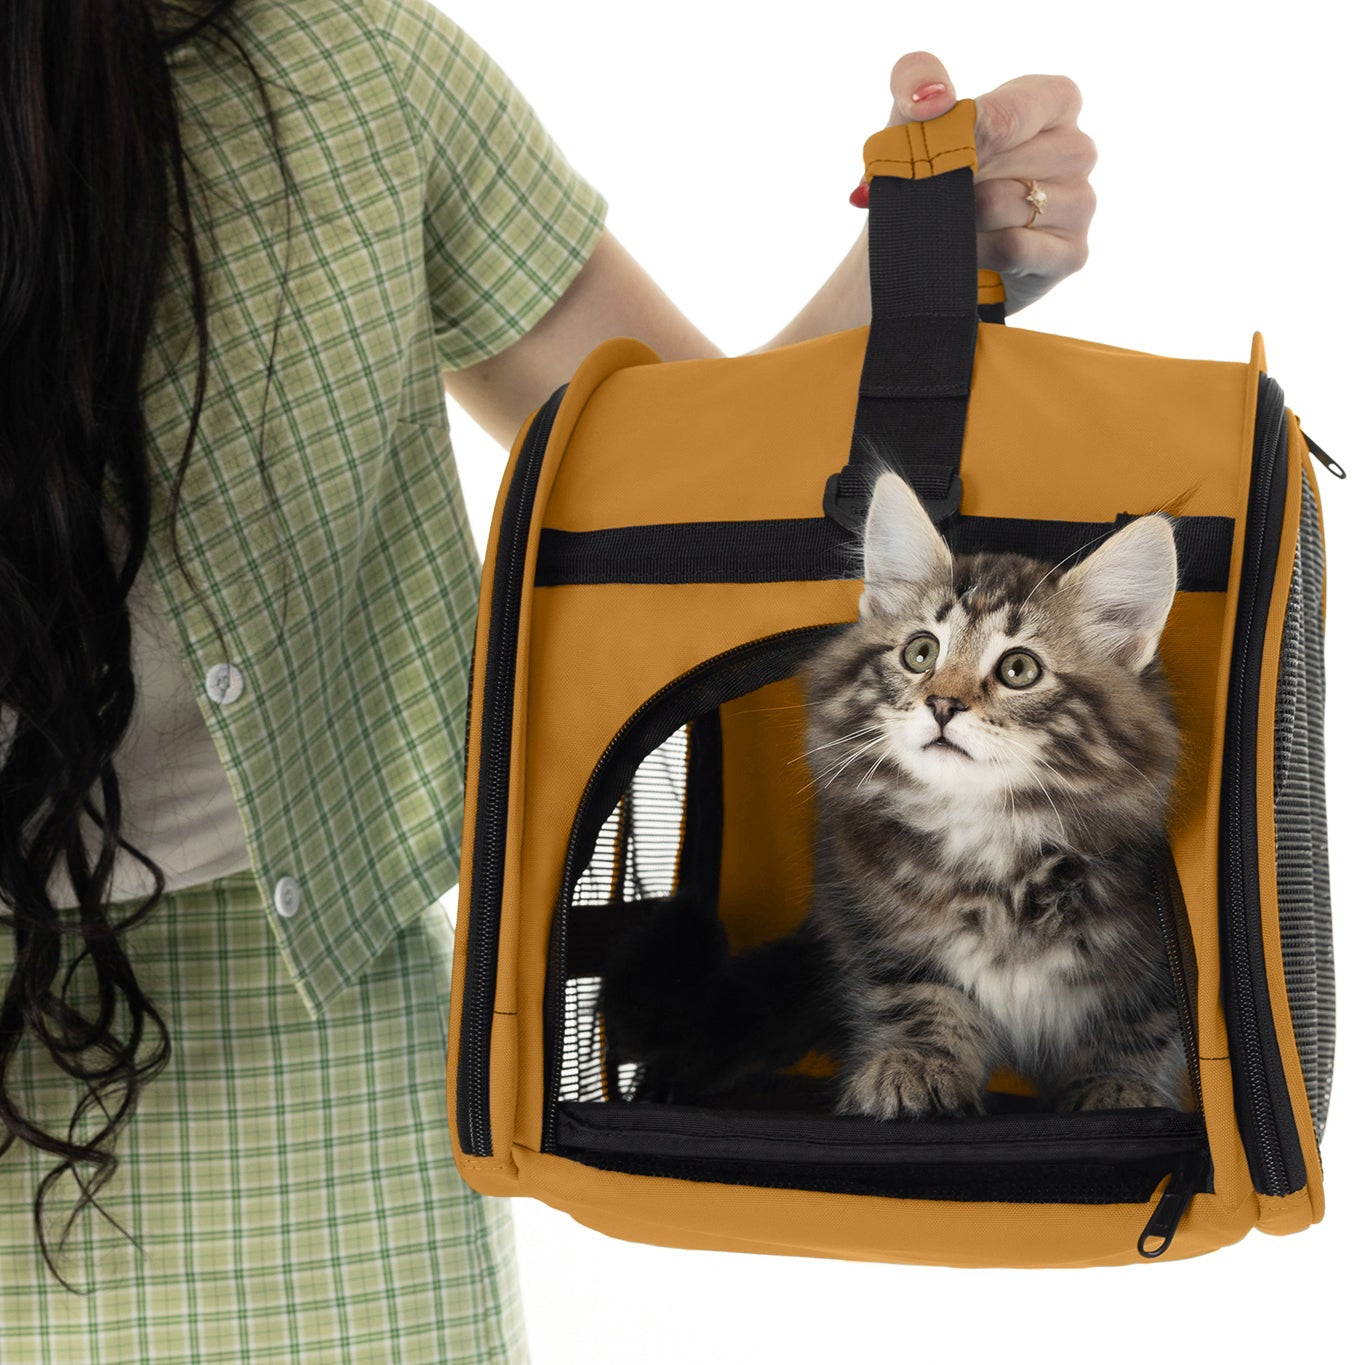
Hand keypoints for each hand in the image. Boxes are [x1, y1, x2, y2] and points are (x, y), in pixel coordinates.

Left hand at [878, 53, 1097, 315]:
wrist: (924, 252)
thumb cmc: (929, 176)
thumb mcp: (912, 119)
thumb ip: (914, 80)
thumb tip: (934, 98)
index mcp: (1053, 103)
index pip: (1018, 108)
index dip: (971, 132)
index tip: (936, 153)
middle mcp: (1077, 149)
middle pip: (1009, 158)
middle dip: (959, 177)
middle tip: (934, 192)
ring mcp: (1080, 202)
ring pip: (1008, 203)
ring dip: (964, 216)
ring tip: (950, 220)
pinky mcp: (1072, 253)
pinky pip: (1016, 247)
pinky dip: (978, 251)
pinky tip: (966, 251)